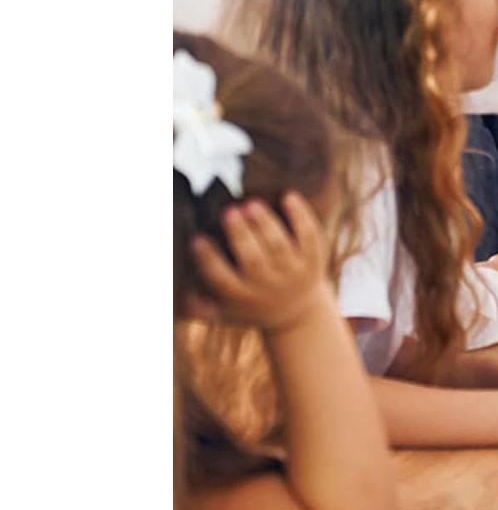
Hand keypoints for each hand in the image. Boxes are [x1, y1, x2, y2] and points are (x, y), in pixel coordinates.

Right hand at [189, 193, 331, 334]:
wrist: (297, 313)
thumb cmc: (250, 305)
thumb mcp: (223, 313)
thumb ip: (198, 306)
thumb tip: (172, 292)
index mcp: (241, 297)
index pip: (221, 279)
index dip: (208, 259)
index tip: (197, 238)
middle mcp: (267, 285)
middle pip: (253, 260)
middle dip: (240, 235)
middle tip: (229, 210)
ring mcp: (293, 272)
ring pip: (279, 246)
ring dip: (265, 223)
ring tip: (251, 202)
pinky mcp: (314, 258)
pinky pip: (309, 235)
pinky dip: (300, 216)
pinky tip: (288, 195)